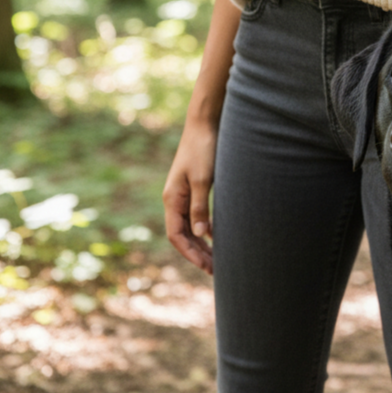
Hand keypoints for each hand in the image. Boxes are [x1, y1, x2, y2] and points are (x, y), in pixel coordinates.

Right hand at [162, 118, 217, 274]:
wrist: (206, 123)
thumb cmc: (204, 148)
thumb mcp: (203, 179)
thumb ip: (200, 207)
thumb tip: (201, 234)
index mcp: (172, 198)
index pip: (176, 235)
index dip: (190, 253)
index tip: (206, 266)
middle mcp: (175, 198)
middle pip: (183, 234)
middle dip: (197, 252)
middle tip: (216, 269)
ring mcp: (184, 192)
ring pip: (190, 225)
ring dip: (202, 242)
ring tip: (218, 258)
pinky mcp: (195, 186)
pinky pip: (197, 214)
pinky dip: (206, 227)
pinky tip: (219, 234)